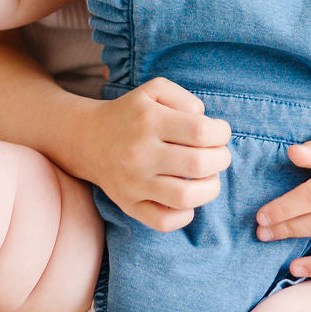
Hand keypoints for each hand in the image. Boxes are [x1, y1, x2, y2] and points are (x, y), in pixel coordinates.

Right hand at [84, 79, 231, 231]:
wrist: (89, 139)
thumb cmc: (132, 114)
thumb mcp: (154, 90)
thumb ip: (184, 98)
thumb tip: (205, 120)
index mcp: (149, 120)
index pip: (201, 131)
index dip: (221, 133)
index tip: (220, 132)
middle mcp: (140, 153)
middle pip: (199, 164)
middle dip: (221, 159)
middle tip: (219, 154)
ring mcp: (134, 182)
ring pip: (185, 197)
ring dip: (210, 188)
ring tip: (209, 178)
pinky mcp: (129, 205)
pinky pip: (164, 221)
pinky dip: (185, 214)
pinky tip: (187, 198)